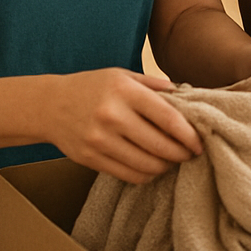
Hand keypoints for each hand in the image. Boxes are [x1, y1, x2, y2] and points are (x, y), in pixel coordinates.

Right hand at [43, 69, 202, 183]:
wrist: (49, 105)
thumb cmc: (92, 87)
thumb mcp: (123, 75)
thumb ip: (154, 85)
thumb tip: (188, 96)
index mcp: (124, 91)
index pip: (168, 118)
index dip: (189, 135)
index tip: (200, 143)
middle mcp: (112, 116)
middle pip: (160, 145)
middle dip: (181, 154)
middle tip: (191, 154)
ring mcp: (99, 140)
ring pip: (146, 164)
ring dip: (166, 166)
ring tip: (172, 160)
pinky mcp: (90, 159)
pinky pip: (128, 175)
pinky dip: (146, 175)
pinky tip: (152, 167)